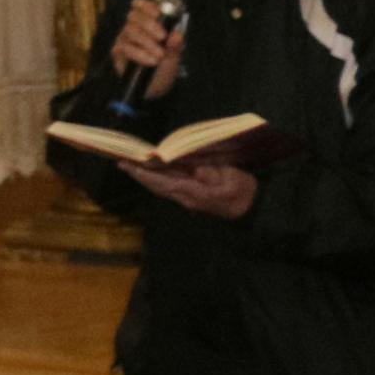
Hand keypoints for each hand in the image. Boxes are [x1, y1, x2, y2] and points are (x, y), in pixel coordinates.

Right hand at [112, 0, 187, 96]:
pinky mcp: (118, 51)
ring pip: (130, 31)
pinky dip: (140, 54)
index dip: (147, 5)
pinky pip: (126, 48)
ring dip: (147, 42)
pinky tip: (151, 61)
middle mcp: (134, 28)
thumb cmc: (164, 68)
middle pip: (134, 16)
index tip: (158, 12)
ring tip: (160, 55)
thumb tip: (177, 35)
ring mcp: (124, 39)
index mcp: (148, 24)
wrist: (154, 89)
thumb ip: (176, 46)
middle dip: (150, 24)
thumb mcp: (174, 58)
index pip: (142, 7)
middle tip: (163, 37)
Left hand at [119, 159, 256, 220]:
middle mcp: (186, 198)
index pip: (163, 182)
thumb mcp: (232, 180)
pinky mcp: (192, 199)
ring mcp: (188, 200)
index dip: (145, 173)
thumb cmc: (244, 193)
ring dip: (145, 177)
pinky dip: (156, 179)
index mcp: (194, 193)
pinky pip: (169, 188)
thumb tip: (197, 171)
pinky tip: (152, 171)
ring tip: (130, 165)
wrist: (253, 212)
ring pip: (161, 187)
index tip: (128, 165)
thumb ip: (213, 175)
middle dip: (139, 174)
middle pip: (157, 185)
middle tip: (120, 163)